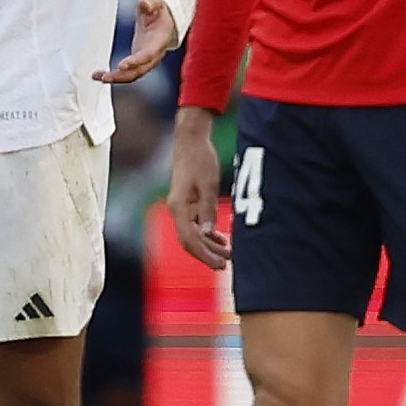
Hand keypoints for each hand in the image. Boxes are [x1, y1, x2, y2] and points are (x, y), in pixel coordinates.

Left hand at [95, 0, 178, 83]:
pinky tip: (98, 75)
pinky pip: (126, 73)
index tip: (122, 65)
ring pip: (132, 75)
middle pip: (139, 70)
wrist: (163, 18)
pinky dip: (113, 75)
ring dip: (116, 78)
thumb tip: (144, 3)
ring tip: (99, 77)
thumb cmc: (158, 10)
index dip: (136, 61)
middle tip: (106, 77)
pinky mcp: (137, 61)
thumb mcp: (155, 1)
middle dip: (123, 75)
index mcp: (160, 40)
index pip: (148, 54)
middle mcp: (154, 54)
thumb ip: (150, 2)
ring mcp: (146, 60)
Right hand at [168, 107, 228, 268]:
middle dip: (207, 255)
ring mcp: (181, 207)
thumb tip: (209, 232)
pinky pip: (195, 224)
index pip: (189, 239)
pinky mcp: (187, 202)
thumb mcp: (207, 184)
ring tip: (228, 254)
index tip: (219, 265)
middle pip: (189, 241)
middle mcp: (177, 210)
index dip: (204, 255)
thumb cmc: (199, 159)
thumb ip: (207, 209)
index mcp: (179, 207)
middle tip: (226, 265)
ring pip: (193, 234)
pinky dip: (207, 234)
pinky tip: (221, 238)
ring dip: (209, 246)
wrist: (190, 141)